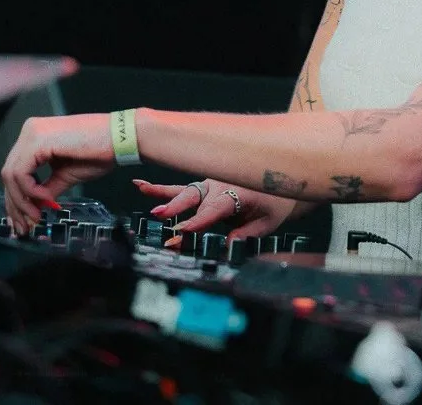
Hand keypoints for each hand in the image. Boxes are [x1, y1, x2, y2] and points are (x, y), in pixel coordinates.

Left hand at [2, 113, 112, 234]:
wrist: (122, 139)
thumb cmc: (101, 151)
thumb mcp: (66, 174)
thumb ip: (46, 189)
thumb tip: (33, 208)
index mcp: (37, 135)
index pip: (16, 170)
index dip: (16, 198)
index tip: (24, 218)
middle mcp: (31, 130)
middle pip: (9, 173)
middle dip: (16, 204)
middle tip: (26, 225)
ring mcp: (33, 133)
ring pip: (11, 175)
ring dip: (22, 201)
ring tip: (37, 214)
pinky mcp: (39, 140)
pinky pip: (21, 173)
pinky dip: (30, 191)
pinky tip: (46, 198)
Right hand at [133, 178, 295, 245]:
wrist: (282, 176)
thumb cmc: (276, 201)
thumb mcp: (268, 222)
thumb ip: (247, 233)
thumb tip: (227, 244)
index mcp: (237, 193)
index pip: (214, 209)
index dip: (198, 221)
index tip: (183, 231)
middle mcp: (220, 186)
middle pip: (195, 199)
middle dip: (177, 209)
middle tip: (160, 217)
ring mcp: (210, 183)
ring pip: (185, 192)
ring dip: (166, 199)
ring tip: (152, 209)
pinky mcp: (204, 185)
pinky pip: (180, 186)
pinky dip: (160, 188)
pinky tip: (139, 186)